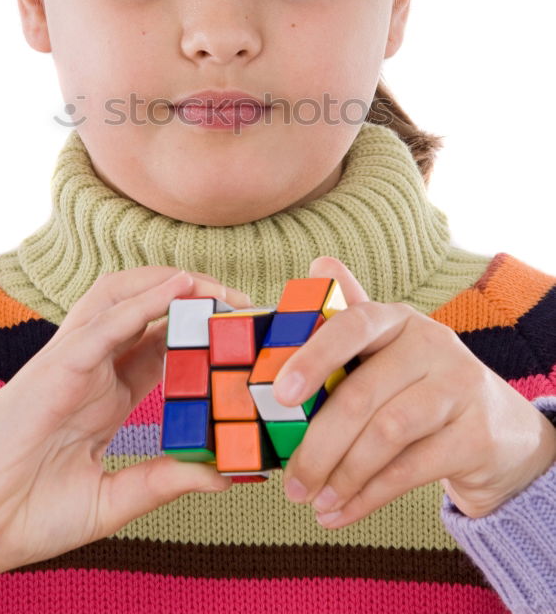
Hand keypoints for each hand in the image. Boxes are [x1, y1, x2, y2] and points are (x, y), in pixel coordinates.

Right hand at [0, 267, 249, 588]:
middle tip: (243, 304)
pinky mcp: (54, 368)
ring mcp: (71, 362)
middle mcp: (92, 367)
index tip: (247, 333)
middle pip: (146, 308)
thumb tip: (228, 474)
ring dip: (168, 284)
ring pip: (120, 297)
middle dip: (194, 296)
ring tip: (214, 287)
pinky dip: (140, 303)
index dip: (205, 331)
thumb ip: (166, 481)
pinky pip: (101, 325)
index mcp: (107, 392)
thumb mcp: (113, 500)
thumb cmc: (26, 512)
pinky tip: (177, 291)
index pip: (164, 345)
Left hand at [273, 255, 555, 527]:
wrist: (497, 427)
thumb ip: (347, 320)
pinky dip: (369, 496)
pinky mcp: (476, 434)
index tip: (279, 394)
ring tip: (313, 501)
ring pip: (386, 434)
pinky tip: (341, 512)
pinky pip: (411, 469)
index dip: (313, 357)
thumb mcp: (385, 351)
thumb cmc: (419, 384)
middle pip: (362, 394)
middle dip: (317, 445)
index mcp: (397, 319)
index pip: (353, 324)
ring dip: (342, 475)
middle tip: (291, 483)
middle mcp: (432, 343)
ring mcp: (459, 386)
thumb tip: (317, 265)